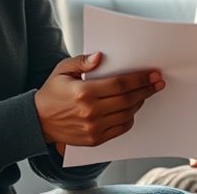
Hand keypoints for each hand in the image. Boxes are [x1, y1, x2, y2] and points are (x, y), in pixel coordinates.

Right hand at [34, 52, 164, 146]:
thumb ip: (82, 62)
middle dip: (146, 89)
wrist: (38, 121)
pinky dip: (129, 118)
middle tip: (158, 82)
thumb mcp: (62, 70)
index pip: (120, 84)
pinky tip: (131, 108)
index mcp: (84, 92)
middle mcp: (90, 112)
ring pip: (127, 114)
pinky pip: (120, 128)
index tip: (153, 74)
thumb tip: (100, 57)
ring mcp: (93, 128)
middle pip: (128, 99)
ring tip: (145, 93)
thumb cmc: (52, 93)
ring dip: (139, 102)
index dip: (140, 78)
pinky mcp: (94, 139)